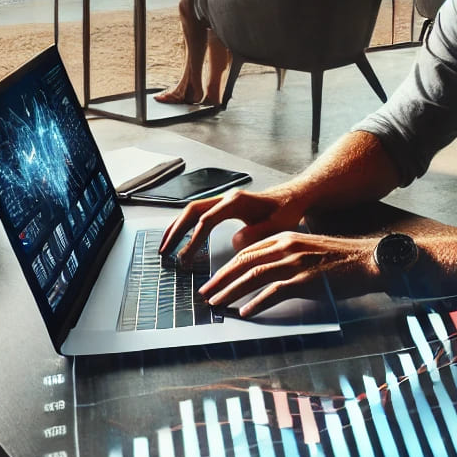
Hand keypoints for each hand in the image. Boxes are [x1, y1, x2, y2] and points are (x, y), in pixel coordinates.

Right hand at [158, 185, 306, 262]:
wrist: (292, 198)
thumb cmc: (285, 212)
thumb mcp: (276, 227)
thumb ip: (255, 235)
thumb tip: (234, 242)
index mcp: (236, 202)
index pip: (207, 220)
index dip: (193, 239)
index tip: (184, 258)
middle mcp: (226, 197)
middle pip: (192, 211)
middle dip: (175, 231)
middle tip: (163, 252)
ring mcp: (223, 200)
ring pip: (192, 210)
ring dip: (176, 227)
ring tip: (164, 247)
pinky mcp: (224, 205)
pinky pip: (199, 213)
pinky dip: (186, 225)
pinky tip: (179, 238)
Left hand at [198, 232, 380, 316]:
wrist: (366, 260)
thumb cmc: (338, 259)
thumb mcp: (307, 250)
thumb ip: (285, 256)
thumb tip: (264, 273)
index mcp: (285, 238)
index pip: (247, 251)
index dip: (227, 267)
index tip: (215, 280)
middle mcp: (287, 246)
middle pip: (244, 262)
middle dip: (222, 279)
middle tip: (206, 293)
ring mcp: (295, 263)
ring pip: (254, 276)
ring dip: (232, 291)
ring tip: (218, 304)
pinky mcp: (305, 280)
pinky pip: (274, 292)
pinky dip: (257, 303)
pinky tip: (246, 312)